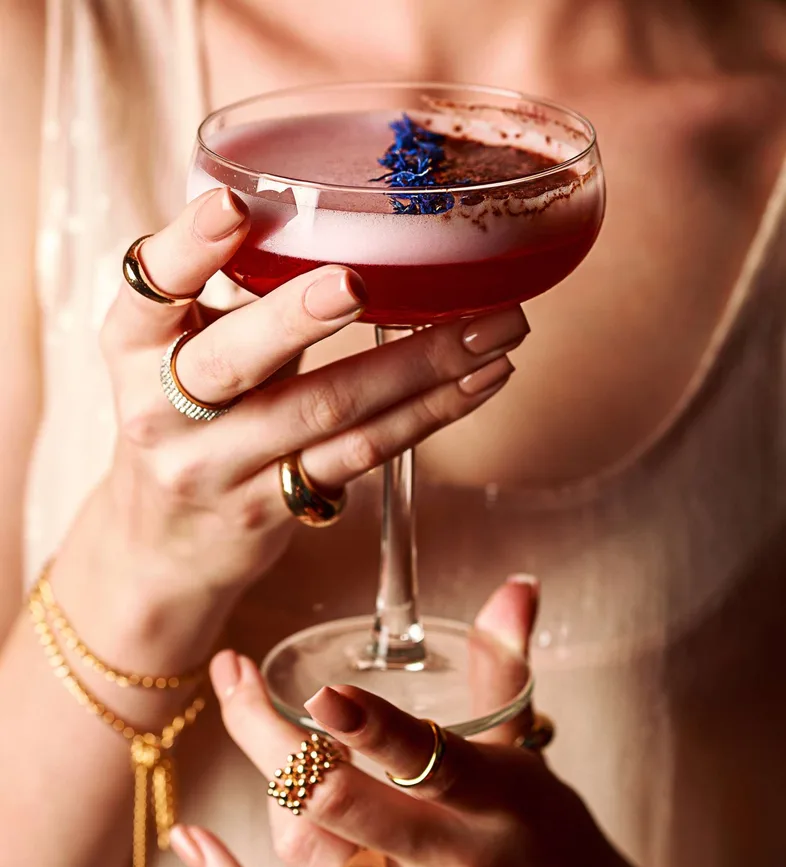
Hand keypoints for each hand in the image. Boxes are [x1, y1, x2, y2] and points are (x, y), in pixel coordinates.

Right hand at [99, 187, 527, 606]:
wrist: (164, 544)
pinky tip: (477, 381)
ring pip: (323, 411)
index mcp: (133, 349)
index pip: (149, 289)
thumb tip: (338, 219)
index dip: (186, 247)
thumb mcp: (178, 356)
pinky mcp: (274, 507)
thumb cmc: (185, 422)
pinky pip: (360, 455)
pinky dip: (425, 414)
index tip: (232, 206)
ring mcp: (219, 468)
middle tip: (359, 282)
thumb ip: (235, 303)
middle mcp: (163, 411)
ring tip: (492, 328)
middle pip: (234, 361)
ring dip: (416, 366)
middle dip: (298, 318)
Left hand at [170, 578, 670, 866]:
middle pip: (339, 803)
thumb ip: (506, 668)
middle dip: (269, 735)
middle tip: (233, 676)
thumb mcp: (535, 759)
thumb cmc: (561, 851)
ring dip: (265, 789)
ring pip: (308, 858)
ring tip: (247, 724)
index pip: (429, 761)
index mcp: (499, 805)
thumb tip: (515, 585)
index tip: (322, 693)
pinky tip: (191, 843)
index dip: (371, 728)